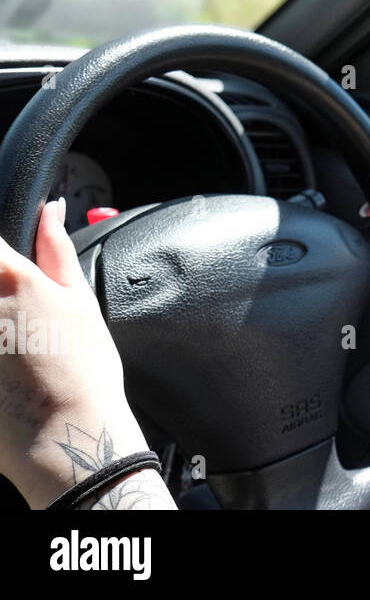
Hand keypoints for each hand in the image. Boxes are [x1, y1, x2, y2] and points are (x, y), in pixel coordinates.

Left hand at [0, 199, 149, 507]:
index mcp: (9, 278)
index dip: (1, 254)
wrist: (65, 437)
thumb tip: (51, 210)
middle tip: (23, 321)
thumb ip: (57, 250)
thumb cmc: (83, 371)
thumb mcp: (81, 302)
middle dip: (0, 292)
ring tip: (18, 347)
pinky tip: (8, 368)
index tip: (10, 265)